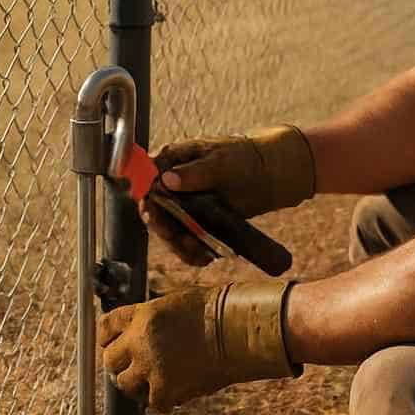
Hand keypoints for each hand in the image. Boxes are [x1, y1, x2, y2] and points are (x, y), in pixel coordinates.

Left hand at [98, 281, 299, 410]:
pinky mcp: (165, 389)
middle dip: (118, 363)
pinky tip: (176, 391)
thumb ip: (154, 319)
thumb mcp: (177, 304)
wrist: (237, 330)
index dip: (106, 337)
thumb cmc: (217, 312)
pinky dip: (163, 399)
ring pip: (124, 384)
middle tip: (133, 367)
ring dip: (136, 384)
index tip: (111, 344)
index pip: (106, 326)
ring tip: (153, 381)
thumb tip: (143, 332)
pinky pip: (152, 402)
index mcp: (143, 314)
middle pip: (109, 358)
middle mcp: (139, 340)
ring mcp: (150, 366)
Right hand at [141, 125, 313, 266]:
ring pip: (169, 229)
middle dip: (166, 229)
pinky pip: (186, 239)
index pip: (146, 181)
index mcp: (171, 160)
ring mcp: (181, 203)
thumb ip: (194, 172)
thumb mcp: (220, 162)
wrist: (267, 172)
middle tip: (182, 240)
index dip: (147, 200)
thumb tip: (166, 180)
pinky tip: (205, 256)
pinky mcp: (194, 220)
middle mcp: (171, 183)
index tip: (154, 216)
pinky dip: (192, 251)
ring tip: (199, 252)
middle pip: (155, 211)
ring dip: (180, 244)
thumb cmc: (243, 157)